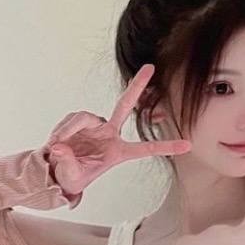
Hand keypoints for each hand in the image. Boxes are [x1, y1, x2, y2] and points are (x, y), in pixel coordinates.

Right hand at [45, 64, 191, 196]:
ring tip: (58, 145)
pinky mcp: (81, 120)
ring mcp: (96, 125)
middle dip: (137, 86)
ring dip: (69, 129)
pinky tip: (56, 141)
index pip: (145, 149)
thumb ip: (68, 162)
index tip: (188, 144)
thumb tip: (61, 146)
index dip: (166, 146)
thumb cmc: (72, 176)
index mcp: (118, 152)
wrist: (56, 171)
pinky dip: (62, 129)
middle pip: (125, 105)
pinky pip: (72, 119)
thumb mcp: (73, 177)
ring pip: (84, 117)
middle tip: (150, 67)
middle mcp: (110, 134)